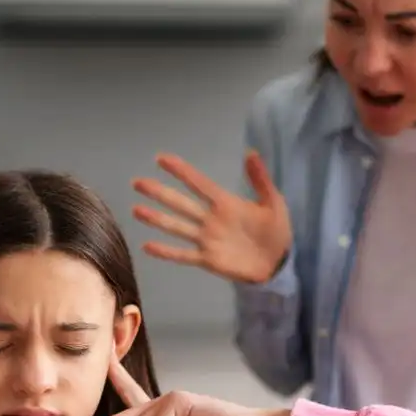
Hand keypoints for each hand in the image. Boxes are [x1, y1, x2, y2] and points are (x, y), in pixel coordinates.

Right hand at [131, 151, 292, 283]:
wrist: (278, 263)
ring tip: (137, 210)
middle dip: (159, 193)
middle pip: (180, 203)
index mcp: (225, 203)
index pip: (199, 184)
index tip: (161, 159)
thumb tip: (251, 152)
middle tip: (137, 182)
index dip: (181, 171)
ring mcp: (206, 240)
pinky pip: (183, 255)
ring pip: (177, 227)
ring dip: (157, 219)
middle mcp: (210, 219)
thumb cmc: (276, 231)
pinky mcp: (207, 260)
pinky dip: (166, 251)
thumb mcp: (273, 203)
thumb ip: (260, 180)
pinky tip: (148, 246)